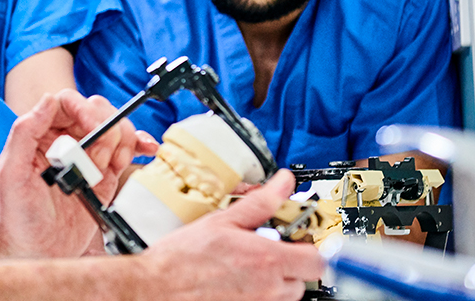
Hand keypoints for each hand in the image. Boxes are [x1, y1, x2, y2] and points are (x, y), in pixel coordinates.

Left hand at [0, 90, 156, 257]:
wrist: (36, 251)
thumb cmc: (17, 215)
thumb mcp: (12, 173)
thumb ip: (24, 133)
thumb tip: (47, 100)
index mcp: (41, 135)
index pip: (67, 103)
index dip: (84, 109)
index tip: (93, 128)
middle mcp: (66, 141)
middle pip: (97, 111)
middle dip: (105, 129)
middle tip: (98, 159)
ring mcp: (87, 157)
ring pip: (115, 129)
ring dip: (122, 141)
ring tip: (110, 166)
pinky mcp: (104, 175)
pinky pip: (126, 152)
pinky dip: (139, 146)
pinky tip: (145, 149)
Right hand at [148, 170, 323, 300]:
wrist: (157, 286)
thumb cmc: (183, 257)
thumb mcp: (223, 220)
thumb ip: (260, 203)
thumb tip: (283, 184)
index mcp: (267, 260)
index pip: (317, 260)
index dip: (312, 247)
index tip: (299, 236)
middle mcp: (267, 288)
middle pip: (303, 279)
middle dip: (290, 262)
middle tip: (267, 247)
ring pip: (284, 293)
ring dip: (275, 278)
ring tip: (249, 264)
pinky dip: (258, 291)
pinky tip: (236, 278)